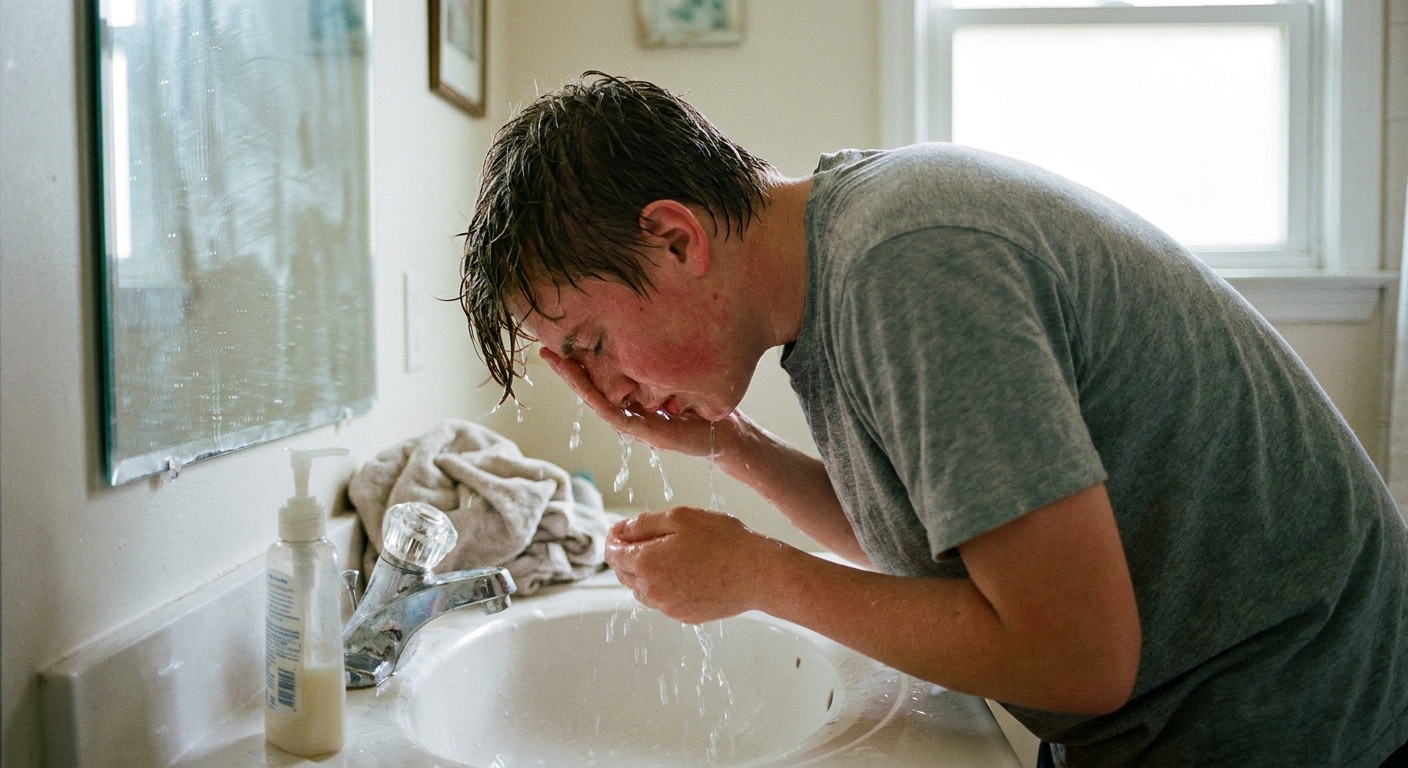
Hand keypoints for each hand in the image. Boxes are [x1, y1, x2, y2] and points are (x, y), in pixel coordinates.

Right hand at [539, 347, 722, 456]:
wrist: (728, 432)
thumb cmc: (704, 401)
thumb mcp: (675, 375)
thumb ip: (654, 363)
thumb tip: (638, 334)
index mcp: (631, 400)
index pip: (598, 379)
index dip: (577, 363)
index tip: (559, 341)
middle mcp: (628, 413)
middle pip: (590, 390)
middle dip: (567, 370)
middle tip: (544, 349)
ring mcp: (635, 425)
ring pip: (597, 403)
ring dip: (575, 384)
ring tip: (557, 362)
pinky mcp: (648, 433)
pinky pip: (617, 417)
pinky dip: (599, 402)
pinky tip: (585, 388)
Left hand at [605, 506, 788, 623]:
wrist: (757, 573)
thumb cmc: (723, 541)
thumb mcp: (680, 518)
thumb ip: (643, 524)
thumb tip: (620, 530)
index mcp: (646, 563)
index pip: (613, 554)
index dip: (614, 539)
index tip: (621, 530)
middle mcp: (651, 590)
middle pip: (624, 573)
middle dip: (628, 555)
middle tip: (646, 538)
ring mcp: (667, 607)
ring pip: (642, 589)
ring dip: (646, 572)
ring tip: (670, 554)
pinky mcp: (684, 617)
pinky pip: (663, 601)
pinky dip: (665, 586)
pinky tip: (686, 572)